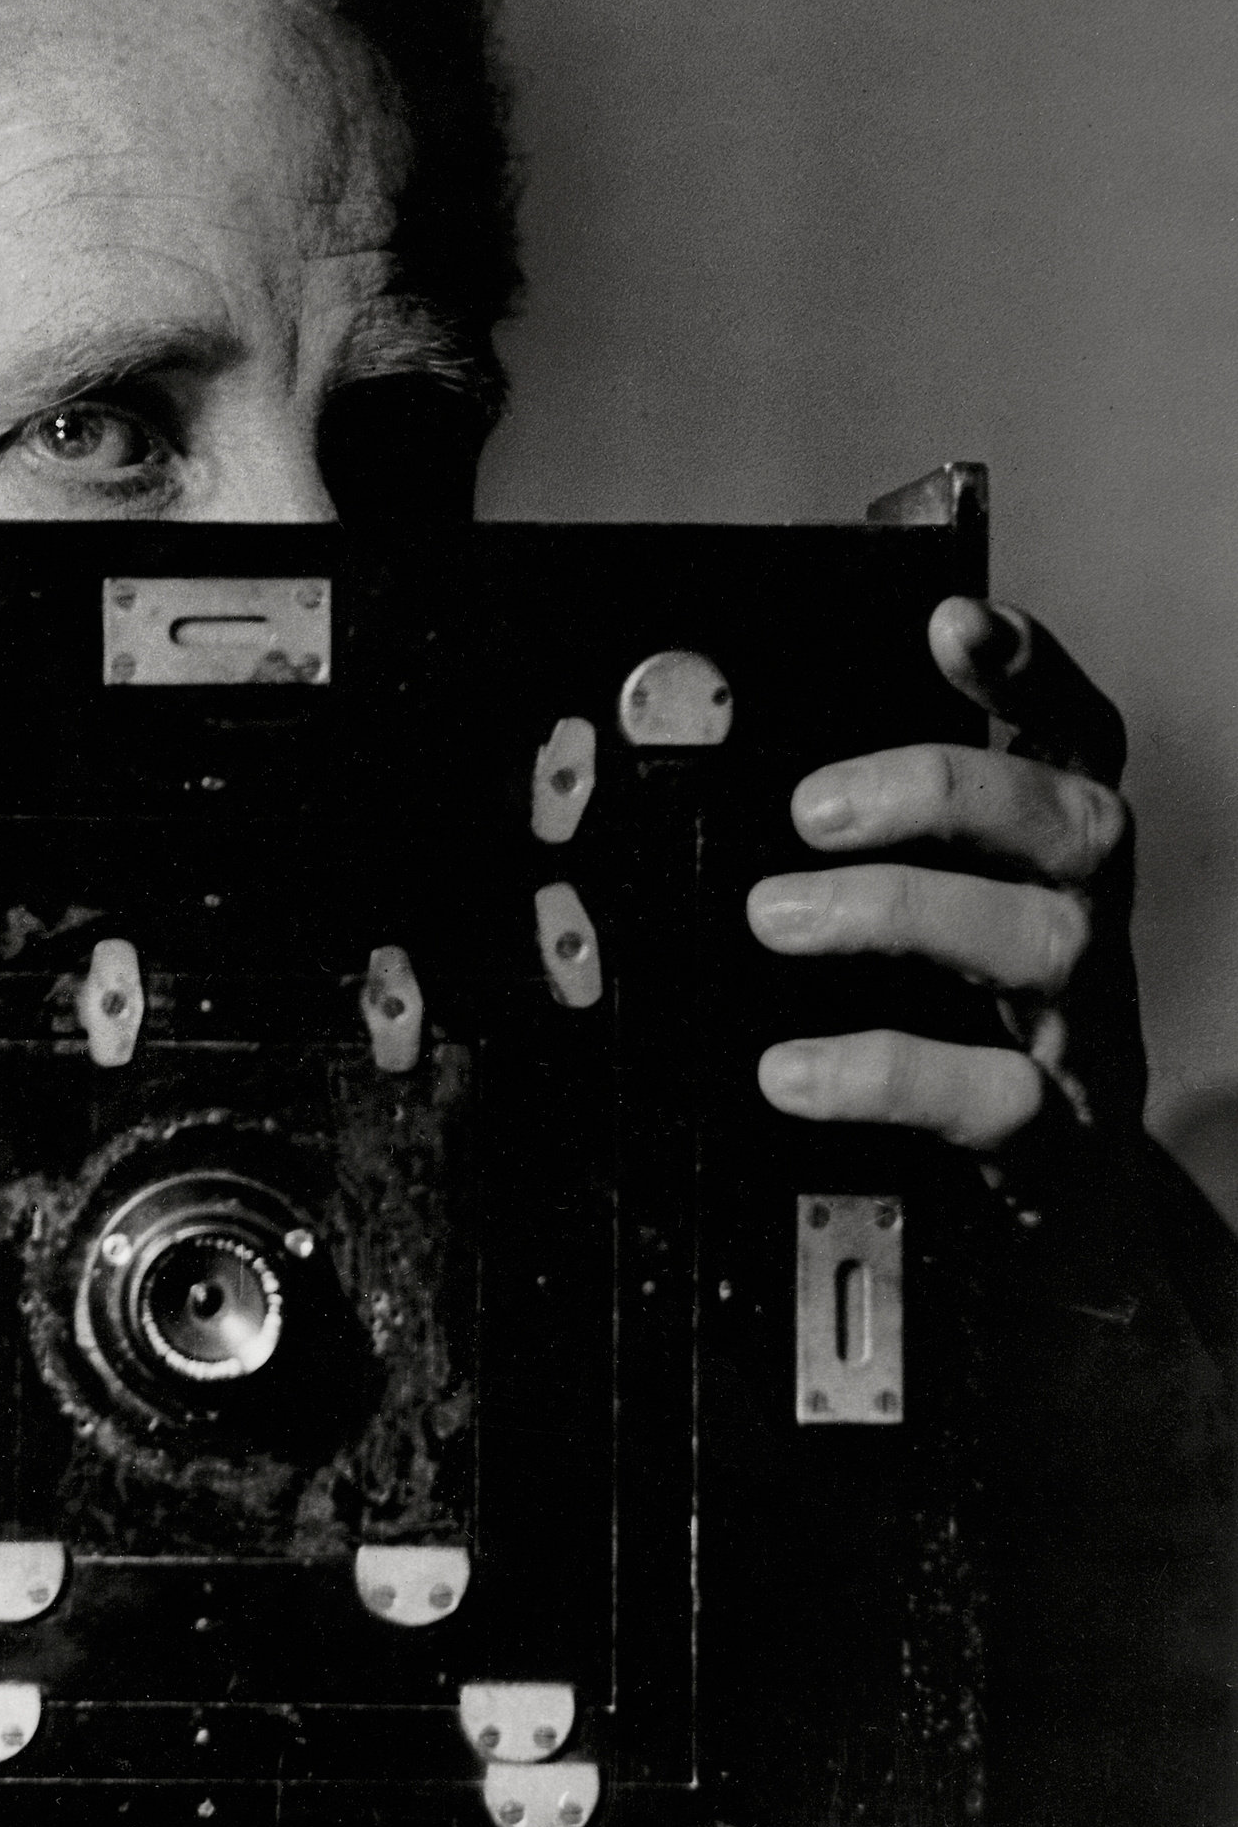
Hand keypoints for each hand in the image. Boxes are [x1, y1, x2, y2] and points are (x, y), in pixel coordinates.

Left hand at [748, 596, 1140, 1154]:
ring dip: (898, 911)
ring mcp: (1085, 1026)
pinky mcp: (1058, 1136)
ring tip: (777, 916)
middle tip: (810, 810)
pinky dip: (884, 1072)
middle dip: (940, 790)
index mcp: (1057, 859)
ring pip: (1036, 939)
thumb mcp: (941, 924)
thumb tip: (736, 787)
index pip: (1076, 738)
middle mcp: (1089, 921)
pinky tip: (790, 1071)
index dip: (1031, 672)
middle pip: (1068, 819)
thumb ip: (878, 852)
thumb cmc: (972, 1029)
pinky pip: (993, 1094)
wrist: (1061, 1206)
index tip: (949, 620)